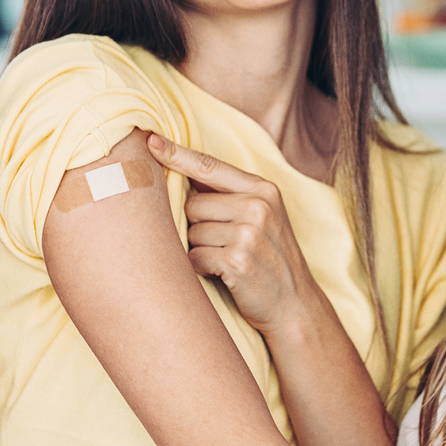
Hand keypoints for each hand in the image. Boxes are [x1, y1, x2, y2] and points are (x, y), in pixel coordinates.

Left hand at [146, 132, 322, 336]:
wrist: (295, 305)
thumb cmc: (271, 259)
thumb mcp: (263, 218)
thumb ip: (231, 196)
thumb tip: (182, 172)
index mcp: (263, 189)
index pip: (209, 166)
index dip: (176, 154)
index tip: (150, 140)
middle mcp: (257, 206)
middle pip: (193, 203)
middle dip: (197, 224)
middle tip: (222, 243)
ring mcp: (249, 233)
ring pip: (191, 231)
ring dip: (199, 248)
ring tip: (225, 259)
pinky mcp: (237, 260)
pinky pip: (194, 256)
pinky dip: (201, 267)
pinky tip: (222, 274)